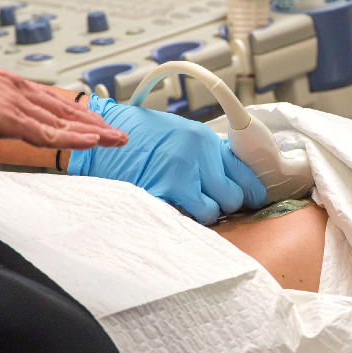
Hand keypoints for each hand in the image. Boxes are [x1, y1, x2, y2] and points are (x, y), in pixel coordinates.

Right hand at [0, 46, 125, 149]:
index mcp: (9, 85)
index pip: (52, 101)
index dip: (76, 113)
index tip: (94, 121)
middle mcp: (20, 91)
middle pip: (65, 110)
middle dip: (93, 122)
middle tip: (117, 132)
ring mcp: (17, 104)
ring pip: (64, 121)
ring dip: (93, 131)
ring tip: (116, 139)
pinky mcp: (9, 118)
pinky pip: (48, 133)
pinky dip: (73, 138)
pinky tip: (92, 142)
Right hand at [67, 93, 265, 224]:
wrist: (100, 135)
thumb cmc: (141, 135)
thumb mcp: (182, 133)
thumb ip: (208, 154)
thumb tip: (233, 177)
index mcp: (204, 140)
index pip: (246, 174)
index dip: (250, 192)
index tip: (249, 199)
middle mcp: (196, 157)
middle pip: (233, 198)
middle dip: (224, 204)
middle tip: (210, 200)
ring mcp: (176, 177)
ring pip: (211, 213)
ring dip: (202, 213)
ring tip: (188, 203)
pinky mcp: (157, 195)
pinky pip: (183, 219)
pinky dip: (179, 218)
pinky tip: (171, 206)